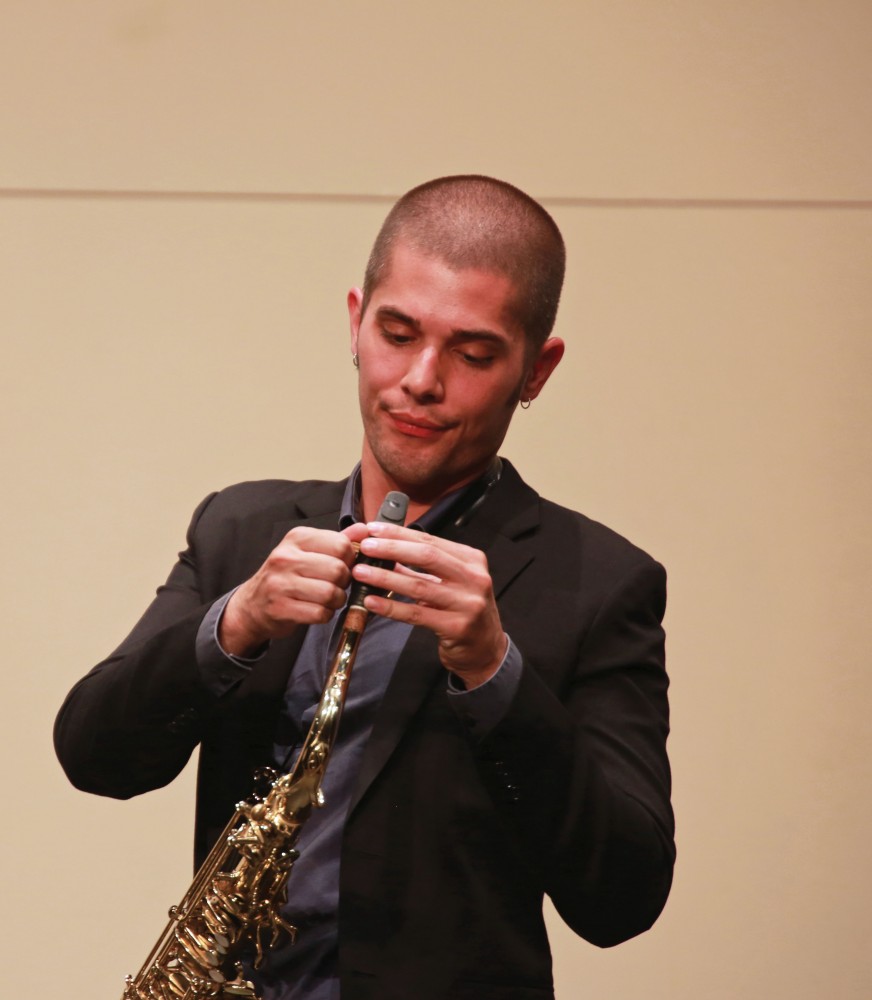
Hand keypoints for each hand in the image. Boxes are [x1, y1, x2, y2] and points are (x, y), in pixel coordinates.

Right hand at [220, 523, 369, 655]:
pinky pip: (319, 613)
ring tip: (329, 599)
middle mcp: (286, 557)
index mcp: (297, 538)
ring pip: (330, 593)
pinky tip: (318, 610)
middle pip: (338, 570)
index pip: (341, 545)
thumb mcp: (309, 551)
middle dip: (344, 582)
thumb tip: (364, 530)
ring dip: (336, 601)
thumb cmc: (287, 575)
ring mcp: (281, 583)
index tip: (344, 567)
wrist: (253, 604)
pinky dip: (325, 615)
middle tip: (337, 586)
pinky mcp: (280, 608)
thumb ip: (338, 540)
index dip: (350, 560)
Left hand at [351, 522, 506, 688]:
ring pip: (419, 585)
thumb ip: (421, 568)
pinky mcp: (457, 627)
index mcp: (472, 560)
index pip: (430, 540)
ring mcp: (468, 603)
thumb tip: (384, 551)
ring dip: (385, 578)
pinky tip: (371, 602)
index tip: (374, 529)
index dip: (400, 534)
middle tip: (365, 547)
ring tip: (360, 573)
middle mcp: (474, 578)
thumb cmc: (463, 610)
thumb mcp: (450, 583)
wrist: (486, 648)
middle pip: (427, 556)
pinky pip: (417, 614)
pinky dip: (391, 607)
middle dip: (392, 549)